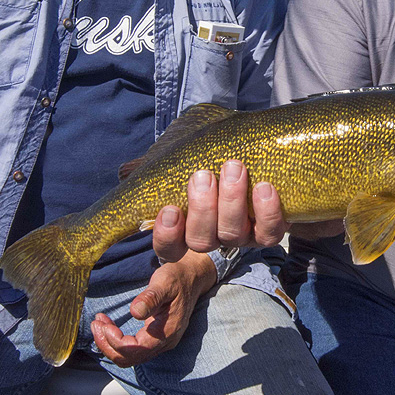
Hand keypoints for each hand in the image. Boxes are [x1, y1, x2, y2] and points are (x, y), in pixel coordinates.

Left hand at [90, 251, 217, 365]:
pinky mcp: (154, 339)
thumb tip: (135, 312)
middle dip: (107, 345)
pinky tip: (108, 327)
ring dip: (109, 344)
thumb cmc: (178, 278)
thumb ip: (150, 298)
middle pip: (129, 359)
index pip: (135, 350)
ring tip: (98, 324)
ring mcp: (160, 343)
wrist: (191, 278)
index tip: (103, 323)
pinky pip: (132, 350)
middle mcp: (164, 343)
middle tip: (96, 324)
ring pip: (128, 357)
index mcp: (167, 332)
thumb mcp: (164, 282)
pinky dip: (115, 342)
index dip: (115, 341)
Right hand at [152, 160, 287, 261]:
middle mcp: (211, 235)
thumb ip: (152, 165)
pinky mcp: (268, 230)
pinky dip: (268, 212)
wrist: (254, 148)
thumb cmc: (208, 153)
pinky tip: (265, 187)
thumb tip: (125, 173)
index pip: (168, 246)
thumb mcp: (178, 154)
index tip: (170, 209)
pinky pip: (269, 234)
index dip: (166, 234)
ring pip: (232, 235)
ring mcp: (240, 236)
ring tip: (234, 168)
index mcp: (185, 226)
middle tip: (203, 175)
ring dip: (231, 202)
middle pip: (201, 241)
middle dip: (202, 209)